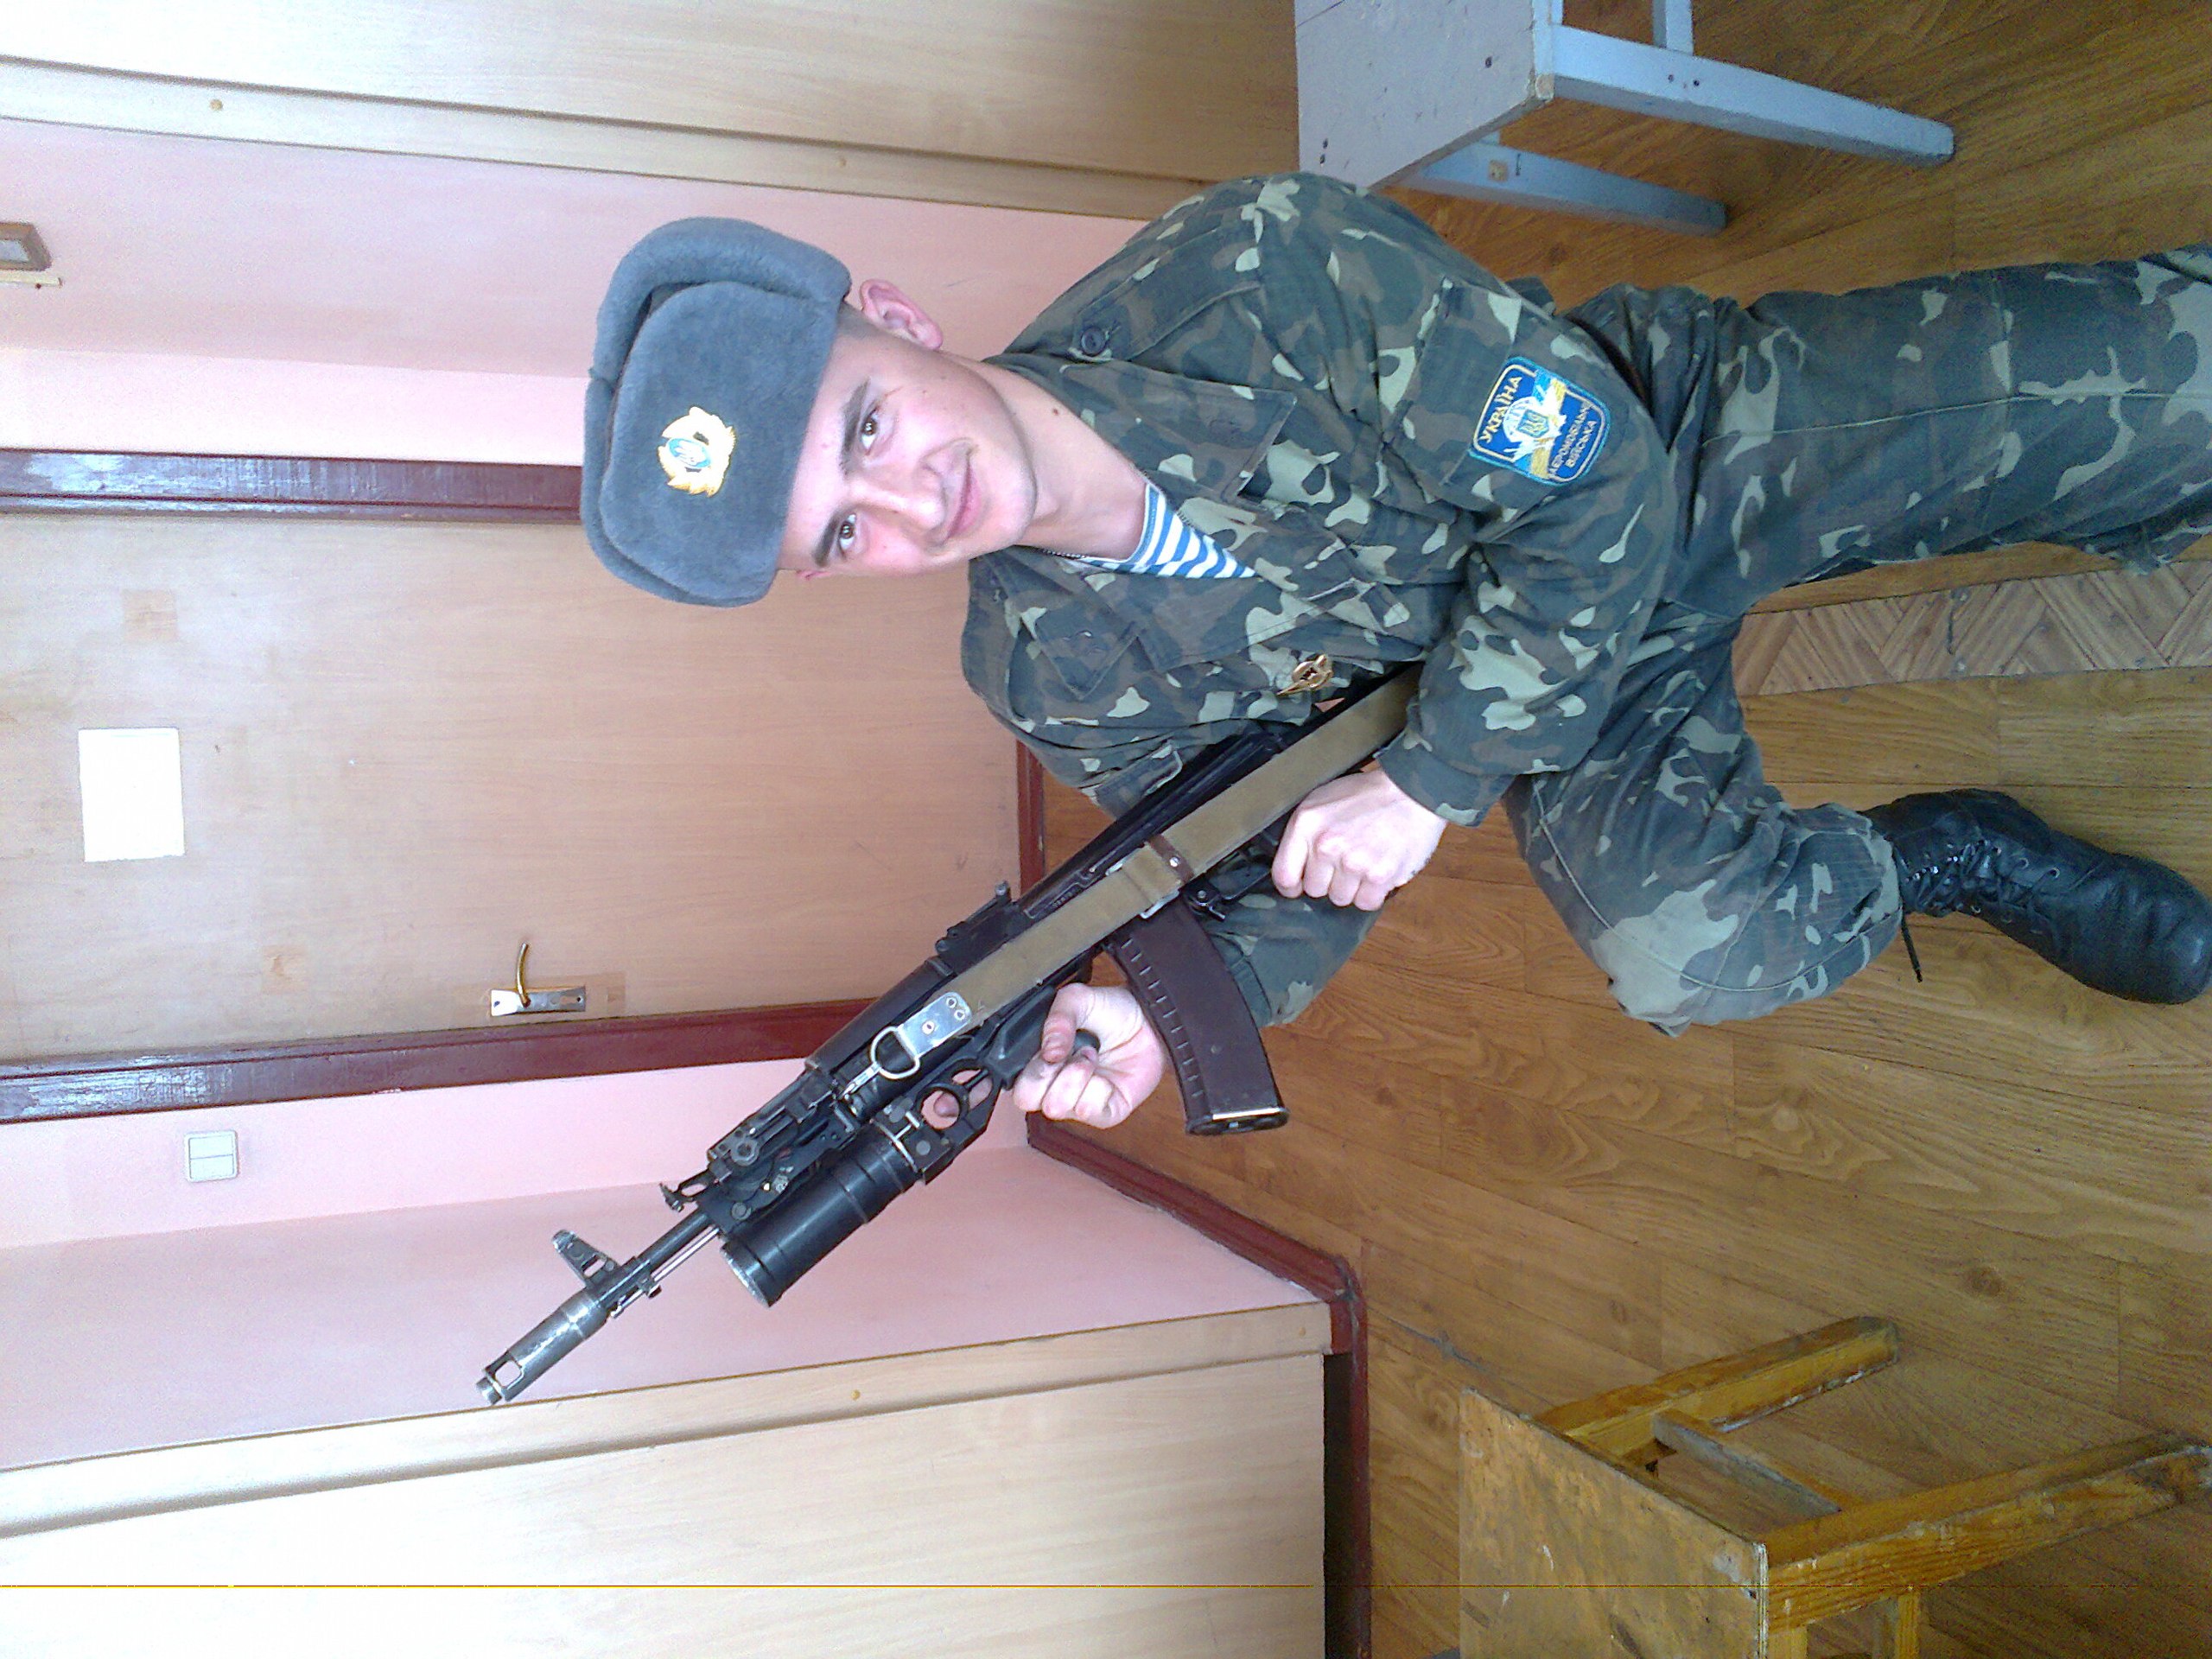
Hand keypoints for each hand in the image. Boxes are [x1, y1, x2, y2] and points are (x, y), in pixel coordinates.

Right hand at [1008, 982, 1165, 1129]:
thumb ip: (1056, 1020)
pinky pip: (1089, 1112)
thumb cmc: (1112, 1011)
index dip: (1030, 1068)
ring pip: (1057, 1107)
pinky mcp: (1104, 1112)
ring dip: (1075, 1076)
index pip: (1016, 1084)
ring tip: (1090, 1057)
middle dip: (1047, 1074)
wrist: (1149, 1020)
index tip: (1049, 1050)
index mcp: (1041, 1062)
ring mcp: (1079, 1101)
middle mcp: (1056, 1085)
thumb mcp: (1078, 999)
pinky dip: (1098, 1088)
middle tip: (1070, 1054)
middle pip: (1028, 1100)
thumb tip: (1049, 1052)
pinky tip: (1105, 1074)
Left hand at [1273, 767, 1445, 909]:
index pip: (1283, 875)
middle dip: (1328, 880)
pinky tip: (1377, 871)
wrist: (1410, 791)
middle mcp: (1327, 845)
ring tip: (1364, 862)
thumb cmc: (1367, 795)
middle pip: (1315, 890)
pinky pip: (1367, 903)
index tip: (1298, 886)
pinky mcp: (1380, 876)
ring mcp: (1354, 862)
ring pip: (1341, 899)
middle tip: (1345, 861)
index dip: (1291, 886)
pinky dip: (1373, 893)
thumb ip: (1303, 833)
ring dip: (1352, 887)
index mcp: (1307, 824)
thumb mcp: (1322, 800)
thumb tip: (1292, 866)